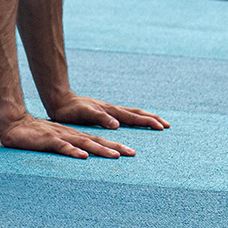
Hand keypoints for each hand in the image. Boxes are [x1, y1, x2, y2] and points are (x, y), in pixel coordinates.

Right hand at [0, 115, 135, 158]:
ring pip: (84, 143)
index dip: (115, 145)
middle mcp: (71, 135)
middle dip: (116, 146)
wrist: (15, 125)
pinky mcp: (48, 140)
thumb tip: (83, 158)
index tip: (131, 152)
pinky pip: (63, 147)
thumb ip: (69, 148)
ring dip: (100, 149)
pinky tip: (83, 157)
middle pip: (97, 140)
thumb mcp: (57, 142)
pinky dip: (73, 151)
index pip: (98, 140)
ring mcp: (60, 136)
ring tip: (115, 155)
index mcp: (74, 136)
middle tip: (133, 153)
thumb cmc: (36, 136)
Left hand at [48, 95, 169, 132]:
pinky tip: (132, 122)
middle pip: (136, 113)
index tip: (162, 127)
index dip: (148, 122)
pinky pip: (123, 115)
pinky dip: (133, 119)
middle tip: (167, 125)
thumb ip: (101, 118)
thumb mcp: (85, 113)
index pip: (134, 117)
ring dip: (145, 118)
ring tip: (155, 122)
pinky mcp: (103, 112)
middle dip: (152, 119)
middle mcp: (112, 110)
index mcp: (110, 111)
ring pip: (131, 113)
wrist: (60, 101)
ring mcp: (108, 110)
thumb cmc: (71, 109)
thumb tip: (117, 125)